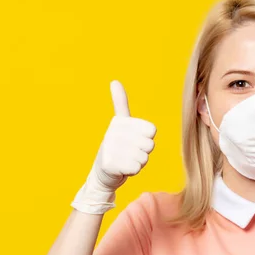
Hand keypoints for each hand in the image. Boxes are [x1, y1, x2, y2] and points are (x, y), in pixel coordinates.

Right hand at [71, 81, 156, 213]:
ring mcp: (111, 148)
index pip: (151, 130)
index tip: (134, 141)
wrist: (103, 174)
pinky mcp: (110, 164)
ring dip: (138, 163)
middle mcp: (114, 132)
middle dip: (143, 152)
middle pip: (149, 144)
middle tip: (130, 154)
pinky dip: (133, 171)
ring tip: (126, 161)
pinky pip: (136, 168)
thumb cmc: (117, 148)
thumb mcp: (119, 124)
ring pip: (144, 157)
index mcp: (119, 122)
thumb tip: (114, 81)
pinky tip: (123, 170)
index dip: (146, 139)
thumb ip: (120, 103)